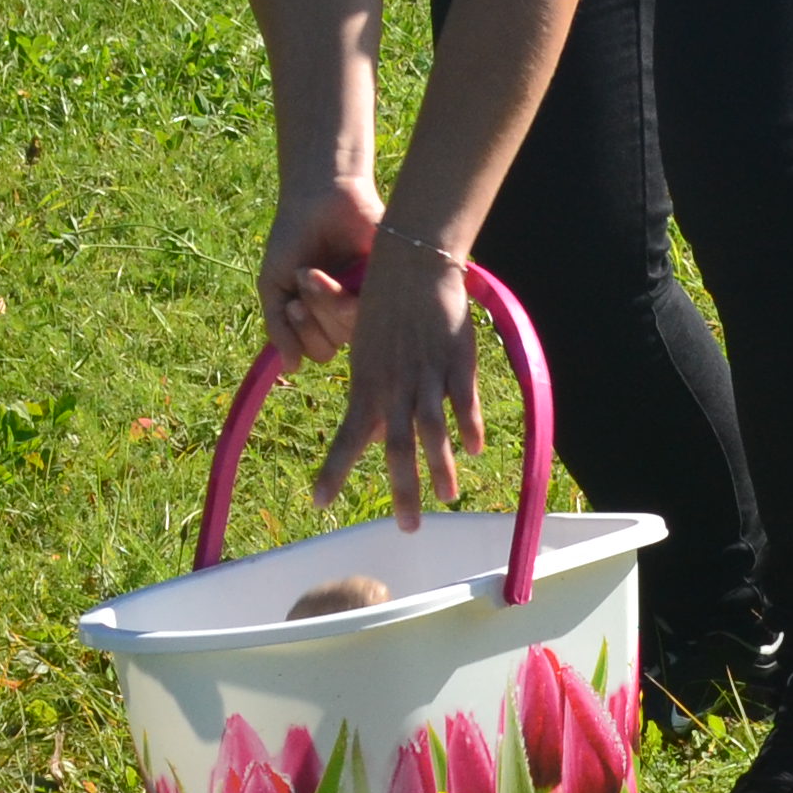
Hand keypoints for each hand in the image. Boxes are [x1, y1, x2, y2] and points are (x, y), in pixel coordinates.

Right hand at [260, 174, 380, 363]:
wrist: (318, 196)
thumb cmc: (293, 237)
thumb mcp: (275, 283)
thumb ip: (277, 325)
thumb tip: (290, 368)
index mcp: (322, 317)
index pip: (317, 351)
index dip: (301, 336)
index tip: (290, 304)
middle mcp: (347, 313)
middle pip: (334, 345)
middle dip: (312, 317)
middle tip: (302, 280)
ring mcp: (369, 299)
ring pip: (351, 330)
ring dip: (325, 304)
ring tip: (311, 273)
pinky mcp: (387, 282)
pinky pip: (372, 309)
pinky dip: (346, 297)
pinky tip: (336, 275)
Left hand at [314, 237, 478, 527]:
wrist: (410, 264)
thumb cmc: (385, 308)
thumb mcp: (367, 351)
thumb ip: (374, 394)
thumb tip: (377, 430)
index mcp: (366, 385)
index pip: (347, 437)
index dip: (333, 469)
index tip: (318, 502)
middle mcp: (394, 387)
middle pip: (397, 447)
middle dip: (402, 489)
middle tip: (407, 528)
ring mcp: (426, 375)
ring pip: (433, 430)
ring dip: (440, 467)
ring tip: (446, 497)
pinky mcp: (455, 361)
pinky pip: (463, 400)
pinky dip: (469, 424)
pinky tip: (475, 449)